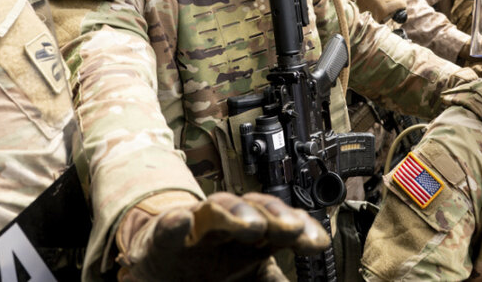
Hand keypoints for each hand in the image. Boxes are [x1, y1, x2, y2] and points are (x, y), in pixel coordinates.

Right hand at [117, 192, 328, 281]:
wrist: (162, 263)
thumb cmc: (210, 265)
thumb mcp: (252, 279)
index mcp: (255, 233)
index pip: (283, 223)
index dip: (303, 229)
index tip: (319, 243)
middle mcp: (229, 223)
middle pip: (255, 208)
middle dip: (275, 215)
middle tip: (293, 228)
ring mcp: (196, 226)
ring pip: (217, 209)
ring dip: (235, 214)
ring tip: (253, 226)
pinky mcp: (163, 240)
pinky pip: (168, 228)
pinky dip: (174, 224)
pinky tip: (182, 221)